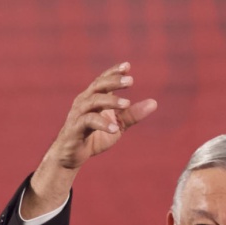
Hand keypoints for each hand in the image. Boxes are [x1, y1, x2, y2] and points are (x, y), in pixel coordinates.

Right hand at [24, 63, 156, 216]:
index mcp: (93, 98)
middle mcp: (84, 102)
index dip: (113, 72)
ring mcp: (78, 114)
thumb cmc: (94, 137)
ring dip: (111, 101)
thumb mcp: (117, 125)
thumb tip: (154, 103)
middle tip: (131, 81)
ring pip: (93, 101)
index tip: (128, 66)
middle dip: (114, 82)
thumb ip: (132, 114)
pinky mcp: (75, 128)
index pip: (103, 80)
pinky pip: (88, 122)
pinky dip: (102, 124)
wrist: (71, 156)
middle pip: (98, 86)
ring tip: (127, 103)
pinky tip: (115, 129)